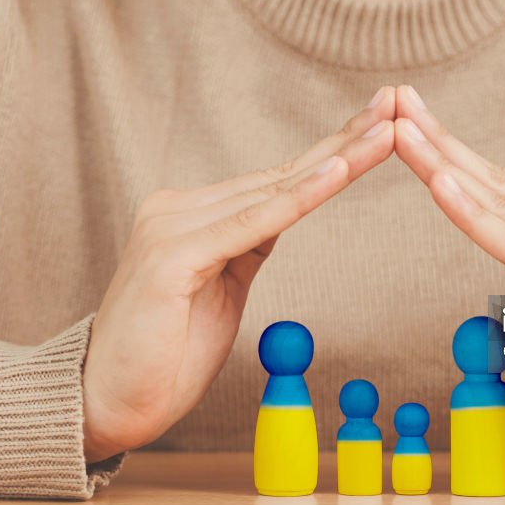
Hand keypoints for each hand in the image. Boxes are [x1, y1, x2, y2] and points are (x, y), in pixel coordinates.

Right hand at [82, 88, 396, 461]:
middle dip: (347, 139)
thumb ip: (245, 246)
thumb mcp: (222, 290)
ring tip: (387, 131)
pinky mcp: (172, 258)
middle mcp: (181, 208)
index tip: (381, 124)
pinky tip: (336, 172)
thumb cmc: (165, 355)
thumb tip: (280, 214)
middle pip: (282, 174)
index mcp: (195, 214)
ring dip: (338, 160)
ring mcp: (173, 227)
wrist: (107, 404)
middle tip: (397, 100)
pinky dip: (297, 198)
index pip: (279, 180)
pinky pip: (251, 226)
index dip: (334, 152)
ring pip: (274, 190)